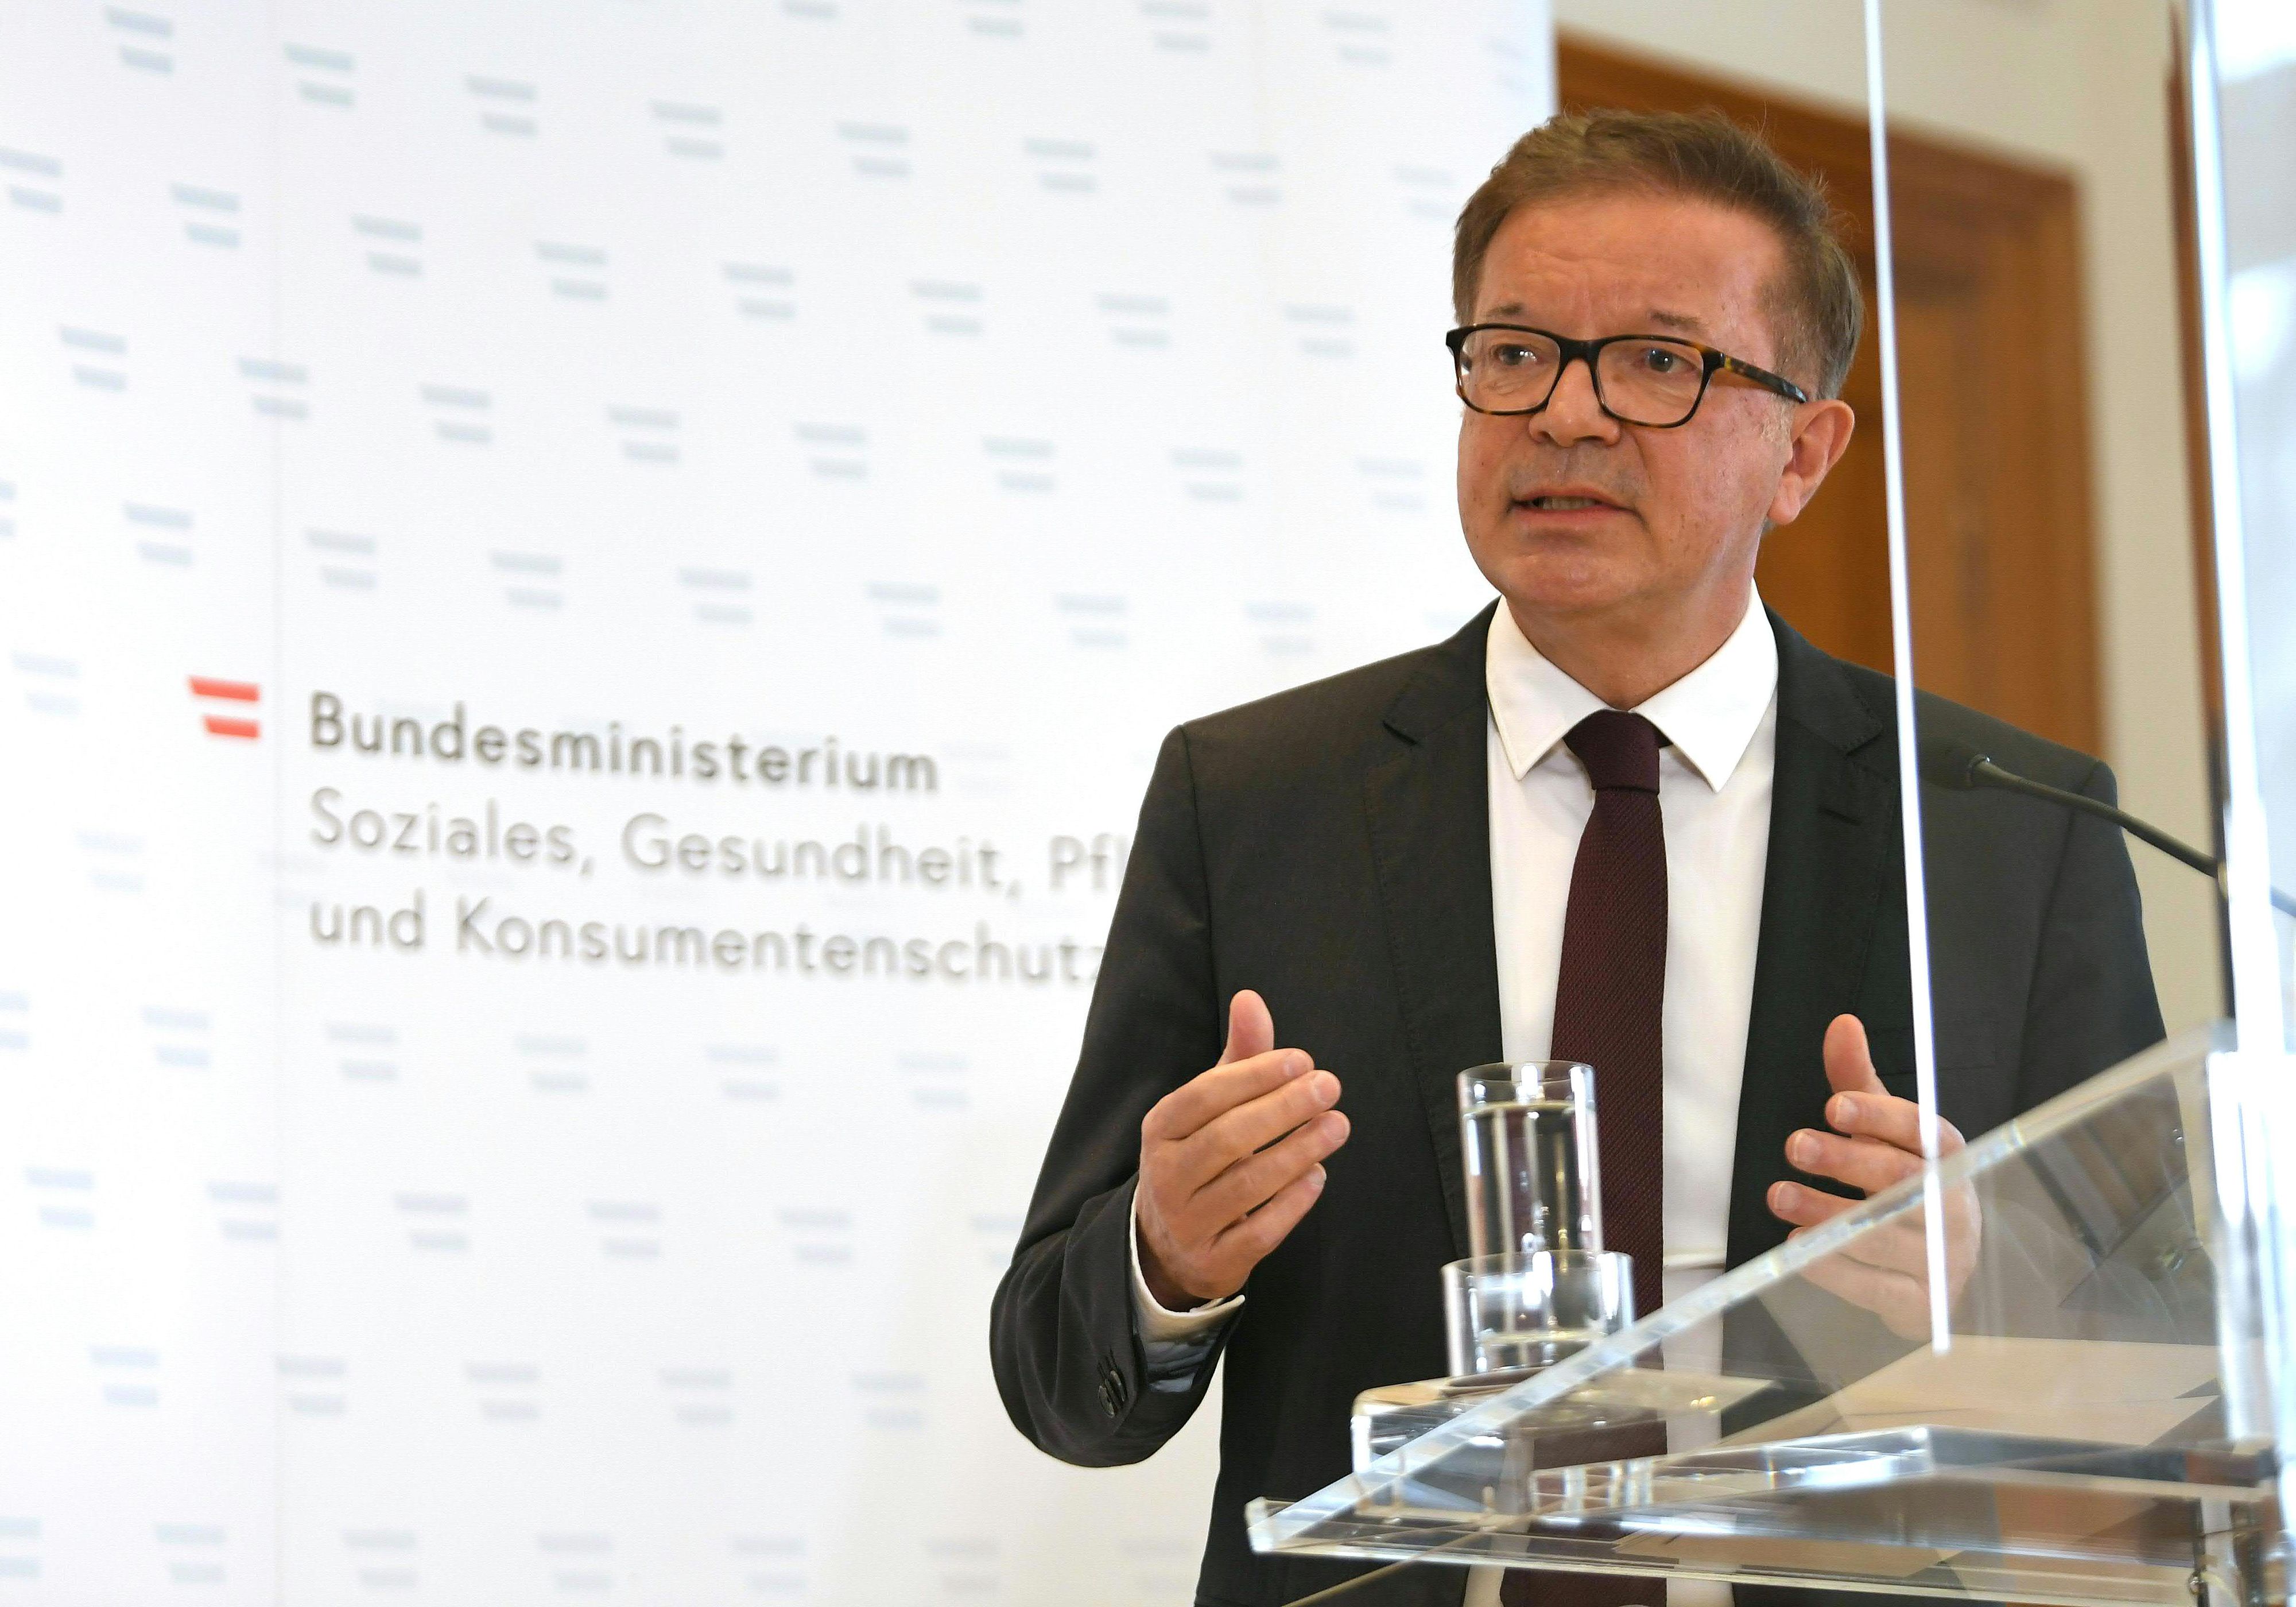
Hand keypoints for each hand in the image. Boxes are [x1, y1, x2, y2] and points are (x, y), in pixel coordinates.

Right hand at [1135, 990, 1349, 1308]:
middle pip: (1227, 1139)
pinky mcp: (1214, 1260)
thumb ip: (1237, 1058)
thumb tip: (1251, 998)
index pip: (1205, 1095)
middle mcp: (1165, 1176)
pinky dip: (1291, 1204)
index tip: (1302, 1060)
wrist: (1170, 1245)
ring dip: (1298, 1152)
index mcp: (1160, 1129)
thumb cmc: (1201, 1157)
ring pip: (1245, 1185)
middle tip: (1329, 1087)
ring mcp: (1187, 1223)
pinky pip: (1258, 1232)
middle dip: (1283, 1110)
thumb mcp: (1210, 1109)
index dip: (1255, 1075)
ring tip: (1338, 1125)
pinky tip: (1319, 1176)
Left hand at [1766, 1014, 1980, 1338]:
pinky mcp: (1921, 1304)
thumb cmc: (1906, 1192)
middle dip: (1847, 1161)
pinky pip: (1876, 1288)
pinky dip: (1833, 1268)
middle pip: (1902, 1181)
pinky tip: (1798, 1249)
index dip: (1881, 1117)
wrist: (1940, 1276)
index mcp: (1949, 1159)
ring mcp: (1941, 1260)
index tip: (1834, 1105)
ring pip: (1884, 1236)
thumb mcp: (1883, 1137)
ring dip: (1826, 1215)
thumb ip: (1859, 1084)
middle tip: (1796, 1145)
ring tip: (1780, 1195)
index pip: (1924, 1132)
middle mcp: (1952, 1207)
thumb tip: (1842, 1024)